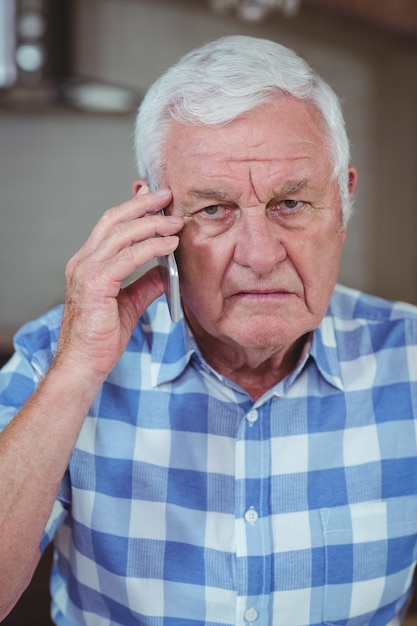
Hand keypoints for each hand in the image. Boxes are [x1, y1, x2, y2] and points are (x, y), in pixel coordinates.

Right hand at [54, 187, 182, 381]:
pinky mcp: (96, 284)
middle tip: (168, 196)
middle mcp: (83, 262)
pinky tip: (169, 244)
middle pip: (114, 220)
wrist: (83, 364)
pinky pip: (129, 257)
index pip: (110, 225)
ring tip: (176, 221)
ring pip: (122, 233)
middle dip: (143, 205)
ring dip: (153, 224)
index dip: (133, 208)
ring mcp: (87, 271)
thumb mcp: (129, 304)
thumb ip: (145, 284)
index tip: (155, 199)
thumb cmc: (100, 337)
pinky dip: (152, 247)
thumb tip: (167, 271)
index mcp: (87, 263)